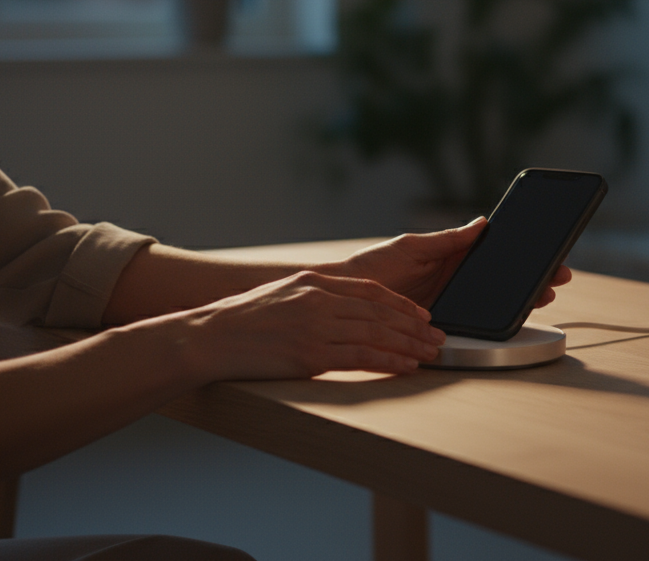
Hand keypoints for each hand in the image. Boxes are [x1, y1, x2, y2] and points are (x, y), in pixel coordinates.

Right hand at [178, 270, 445, 380]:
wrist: (210, 337)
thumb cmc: (243, 321)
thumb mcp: (282, 295)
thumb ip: (315, 298)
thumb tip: (343, 311)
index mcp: (315, 281)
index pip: (371, 290)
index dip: (401, 304)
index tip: (421, 315)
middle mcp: (320, 300)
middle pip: (381, 312)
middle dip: (414, 326)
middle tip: (438, 337)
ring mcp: (317, 327)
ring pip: (377, 334)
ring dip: (409, 345)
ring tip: (430, 354)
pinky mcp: (311, 355)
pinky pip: (362, 357)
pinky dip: (389, 362)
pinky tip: (406, 367)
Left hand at [323, 219, 574, 309]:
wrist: (345, 300)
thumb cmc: (373, 267)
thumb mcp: (411, 247)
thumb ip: (446, 239)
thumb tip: (480, 224)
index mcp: (451, 257)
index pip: (495, 254)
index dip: (522, 253)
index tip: (547, 250)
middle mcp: (456, 281)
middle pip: (503, 280)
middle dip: (532, 277)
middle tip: (557, 276)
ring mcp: (452, 304)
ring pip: (495, 303)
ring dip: (521, 300)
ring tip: (541, 296)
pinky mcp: (442, 326)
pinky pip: (474, 325)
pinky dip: (495, 322)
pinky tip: (512, 318)